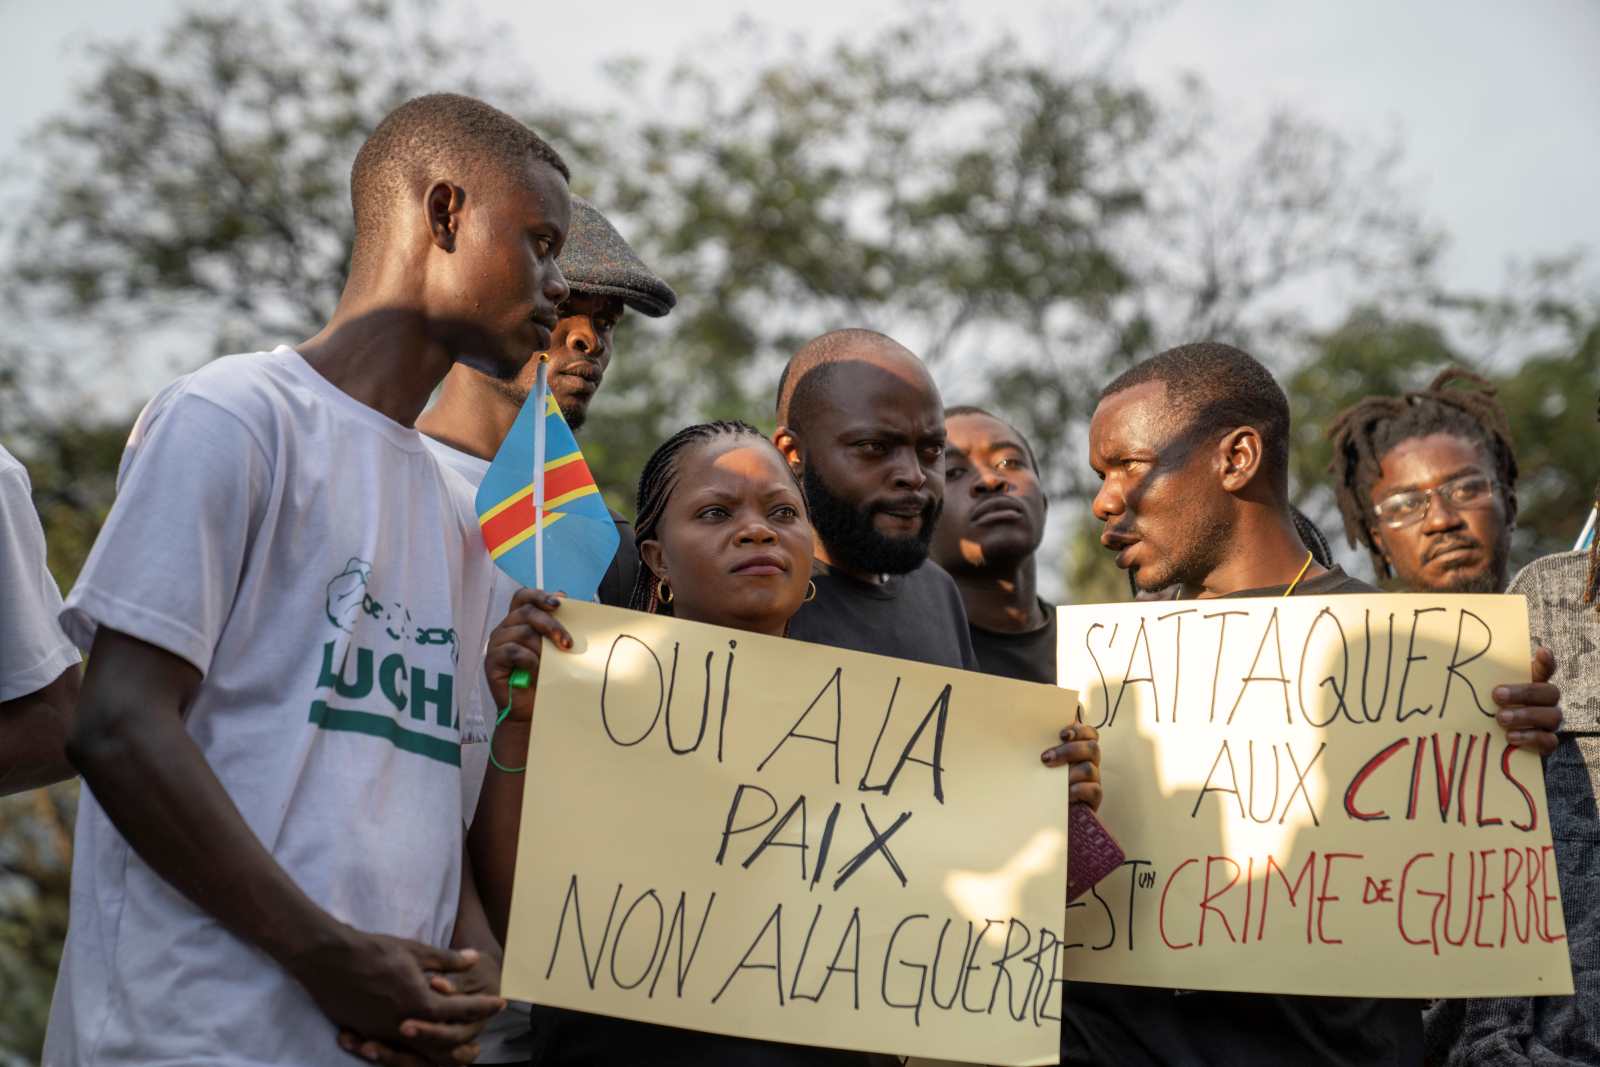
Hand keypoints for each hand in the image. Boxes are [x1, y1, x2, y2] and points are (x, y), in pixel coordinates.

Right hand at [337, 956, 501, 1065]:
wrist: (328, 960)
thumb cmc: (373, 950)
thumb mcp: (415, 950)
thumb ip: (447, 960)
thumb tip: (474, 959)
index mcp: (418, 1002)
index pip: (459, 1011)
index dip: (483, 1008)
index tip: (501, 1003)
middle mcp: (402, 1024)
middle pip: (442, 1042)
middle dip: (464, 1040)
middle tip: (481, 1041)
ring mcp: (382, 1032)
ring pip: (418, 1052)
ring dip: (439, 1051)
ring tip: (456, 1051)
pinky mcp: (366, 1034)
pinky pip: (394, 1049)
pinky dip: (410, 1052)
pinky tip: (418, 1049)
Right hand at [485, 589, 571, 720]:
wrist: (532, 709)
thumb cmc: (545, 677)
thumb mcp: (554, 648)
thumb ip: (556, 624)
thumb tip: (563, 595)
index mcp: (519, 621)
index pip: (523, 597)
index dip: (539, 595)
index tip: (559, 603)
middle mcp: (505, 629)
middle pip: (526, 612)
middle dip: (551, 625)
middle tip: (568, 643)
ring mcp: (496, 644)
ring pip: (522, 632)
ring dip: (542, 647)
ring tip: (550, 664)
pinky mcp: (492, 661)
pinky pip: (513, 651)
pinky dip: (529, 659)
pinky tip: (536, 670)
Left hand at [1043, 722, 1101, 810]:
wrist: (1044, 817)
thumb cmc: (1042, 785)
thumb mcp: (1042, 765)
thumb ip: (1044, 751)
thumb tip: (1028, 735)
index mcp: (1078, 750)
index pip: (1089, 733)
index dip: (1079, 730)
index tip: (1062, 734)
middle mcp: (1088, 763)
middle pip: (1092, 747)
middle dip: (1069, 750)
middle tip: (1045, 758)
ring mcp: (1092, 781)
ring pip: (1090, 768)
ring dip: (1071, 772)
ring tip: (1054, 780)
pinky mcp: (1093, 799)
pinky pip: (1094, 790)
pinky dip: (1078, 790)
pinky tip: (1066, 794)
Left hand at [1493, 647, 1561, 755]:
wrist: (1498, 744)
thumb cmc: (1490, 710)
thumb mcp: (1486, 693)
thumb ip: (1483, 681)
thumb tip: (1453, 665)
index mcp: (1533, 685)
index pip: (1546, 669)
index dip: (1546, 661)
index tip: (1542, 651)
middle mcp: (1546, 702)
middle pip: (1550, 692)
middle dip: (1524, 693)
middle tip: (1497, 695)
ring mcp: (1549, 723)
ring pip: (1552, 716)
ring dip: (1525, 716)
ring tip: (1500, 718)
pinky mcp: (1547, 744)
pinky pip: (1549, 741)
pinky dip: (1530, 738)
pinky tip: (1510, 737)